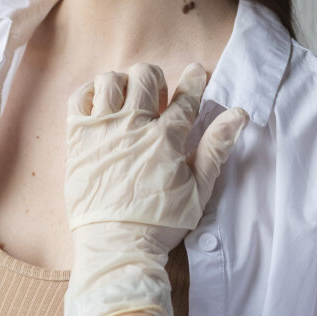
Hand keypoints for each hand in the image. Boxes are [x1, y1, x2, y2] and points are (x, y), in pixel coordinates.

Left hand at [64, 62, 247, 315]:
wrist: (116, 245)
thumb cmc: (160, 222)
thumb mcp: (199, 189)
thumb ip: (216, 147)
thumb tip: (238, 114)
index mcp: (167, 138)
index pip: (185, 96)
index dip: (193, 80)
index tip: (195, 71)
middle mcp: (134, 126)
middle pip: (145, 76)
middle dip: (155, 79)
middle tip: (157, 97)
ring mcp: (103, 130)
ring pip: (111, 80)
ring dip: (123, 84)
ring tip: (127, 101)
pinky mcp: (77, 138)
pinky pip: (79, 98)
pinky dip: (91, 93)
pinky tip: (101, 105)